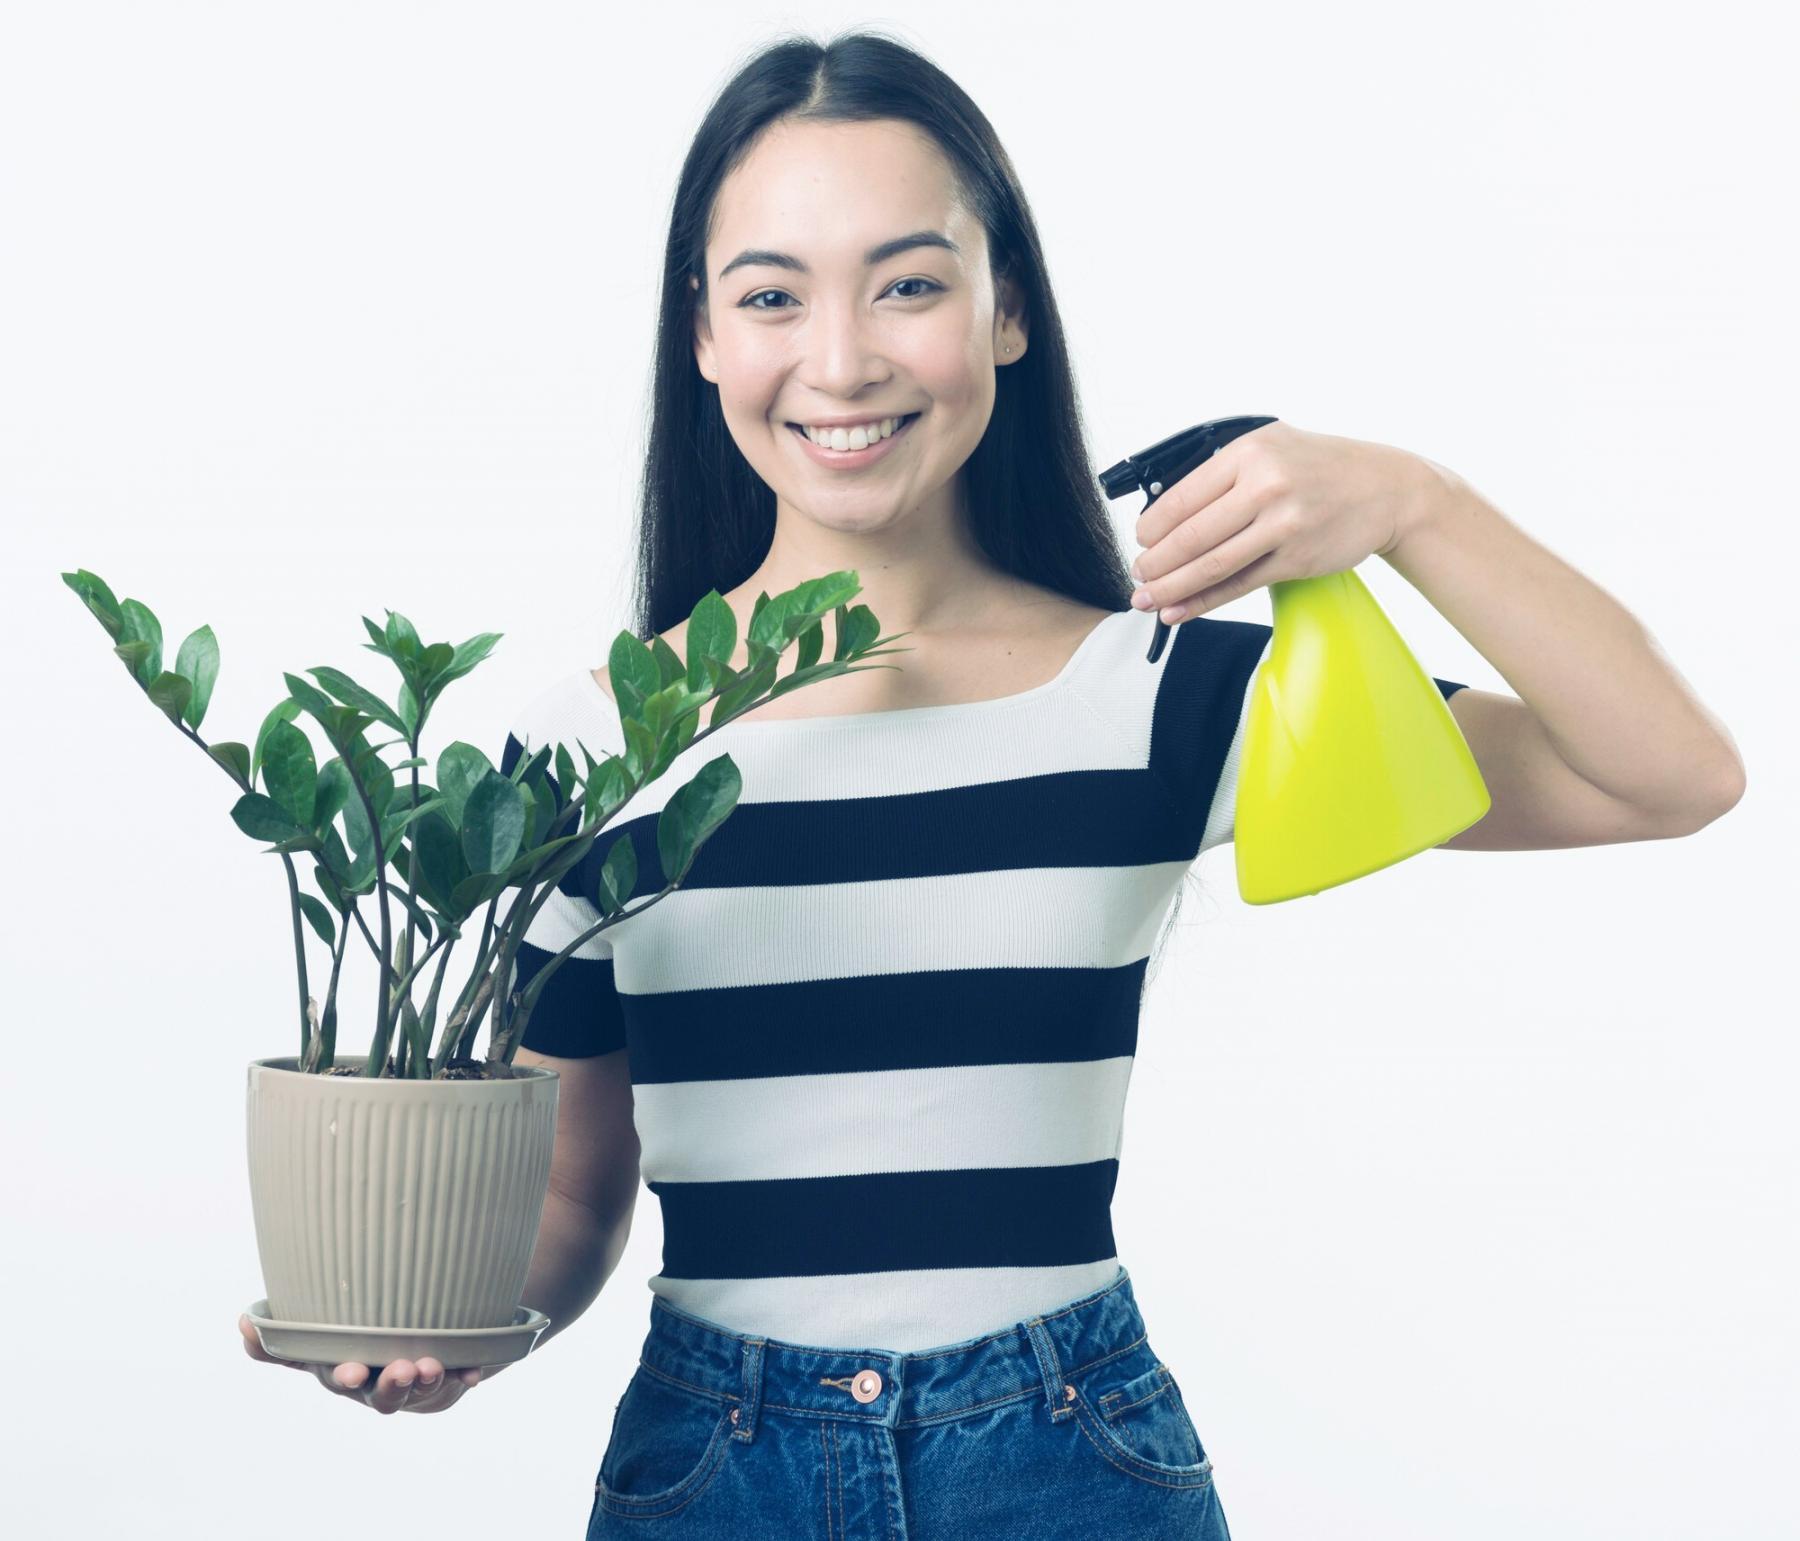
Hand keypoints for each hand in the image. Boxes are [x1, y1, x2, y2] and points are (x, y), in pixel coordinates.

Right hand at [238, 1311, 503, 1413]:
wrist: (407, 1350)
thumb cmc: (356, 1343)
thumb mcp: (318, 1338)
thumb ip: (283, 1339)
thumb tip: (243, 1321)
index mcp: (342, 1372)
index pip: (336, 1377)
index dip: (344, 1376)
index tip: (352, 1371)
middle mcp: (375, 1386)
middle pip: (381, 1393)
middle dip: (391, 1384)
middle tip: (402, 1369)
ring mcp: (411, 1389)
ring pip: (419, 1390)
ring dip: (427, 1379)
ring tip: (434, 1364)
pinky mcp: (443, 1385)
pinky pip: (458, 1382)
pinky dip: (465, 1376)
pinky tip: (474, 1373)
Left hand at [1127, 420, 1433, 621]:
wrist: (1386, 488)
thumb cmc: (1322, 468)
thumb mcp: (1272, 446)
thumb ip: (1224, 473)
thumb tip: (1167, 512)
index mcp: (1250, 453)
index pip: (1182, 497)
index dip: (1152, 527)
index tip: (1140, 542)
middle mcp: (1266, 485)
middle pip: (1191, 535)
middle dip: (1155, 563)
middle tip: (1138, 575)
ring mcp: (1283, 524)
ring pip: (1211, 564)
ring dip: (1171, 588)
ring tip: (1147, 599)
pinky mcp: (1296, 558)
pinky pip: (1238, 585)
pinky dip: (1203, 602)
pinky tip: (1179, 612)